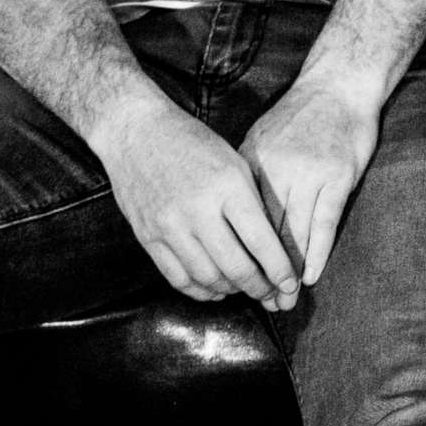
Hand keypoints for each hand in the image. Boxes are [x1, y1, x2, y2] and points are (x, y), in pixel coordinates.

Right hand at [96, 92, 301, 310]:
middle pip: (236, 268)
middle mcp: (198, 210)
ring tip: (243, 287)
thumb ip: (253, 204)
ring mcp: (170, 226)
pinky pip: (178, 278)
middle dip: (259, 288)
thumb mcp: (234, 163)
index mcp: (227, 186)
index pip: (261, 242)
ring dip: (231, 290)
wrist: (136, 131)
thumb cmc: (192, 143)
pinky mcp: (148, 237)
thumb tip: (274, 249)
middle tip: (270, 293)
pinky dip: (200, 290)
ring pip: (208, 278)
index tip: (290, 284)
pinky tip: (214, 288)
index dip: (280, 271)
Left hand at [239, 74, 379, 288]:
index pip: (240, 220)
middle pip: (263, 232)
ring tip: (284, 302)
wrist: (338, 86)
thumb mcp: (260, 140)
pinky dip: (315, 254)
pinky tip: (309, 277)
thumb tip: (226, 212)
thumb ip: (246, 177)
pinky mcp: (337, 177)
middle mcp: (275, 171)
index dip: (237, 254)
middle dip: (260, 271)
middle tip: (260, 303)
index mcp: (251, 164)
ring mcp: (308, 174)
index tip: (235, 281)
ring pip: (293, 233)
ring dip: (288, 272)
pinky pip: (323, 224)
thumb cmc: (299, 117)